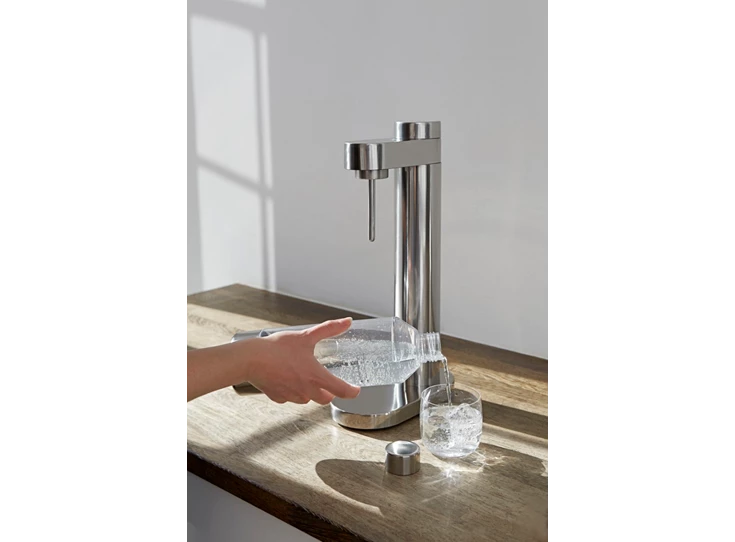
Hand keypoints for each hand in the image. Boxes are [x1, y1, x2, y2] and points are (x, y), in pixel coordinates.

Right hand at [245, 318, 360, 405]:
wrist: (250, 359)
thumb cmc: (277, 348)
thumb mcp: (306, 336)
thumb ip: (329, 329)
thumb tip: (347, 322)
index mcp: (316, 377)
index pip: (341, 391)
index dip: (352, 392)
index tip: (356, 390)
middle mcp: (306, 390)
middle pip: (325, 399)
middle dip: (328, 392)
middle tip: (327, 381)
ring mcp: (291, 396)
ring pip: (306, 399)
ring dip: (309, 391)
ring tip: (303, 376)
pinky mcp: (278, 397)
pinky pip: (289, 397)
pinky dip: (291, 390)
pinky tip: (286, 378)